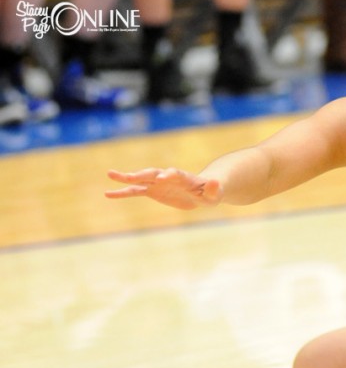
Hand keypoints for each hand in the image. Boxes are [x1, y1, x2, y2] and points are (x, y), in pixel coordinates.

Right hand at [105, 168, 222, 209]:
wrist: (202, 192)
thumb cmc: (210, 192)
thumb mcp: (214, 193)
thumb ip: (213, 189)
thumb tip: (215, 183)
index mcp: (183, 177)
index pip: (175, 174)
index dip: (169, 175)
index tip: (162, 177)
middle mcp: (167, 177)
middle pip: (153, 174)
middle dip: (142, 174)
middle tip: (129, 176)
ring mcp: (158, 183)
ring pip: (140, 180)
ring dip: (126, 178)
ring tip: (110, 174)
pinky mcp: (153, 191)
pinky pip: (136, 192)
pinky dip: (123, 193)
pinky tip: (108, 194)